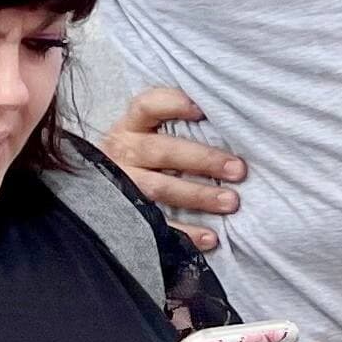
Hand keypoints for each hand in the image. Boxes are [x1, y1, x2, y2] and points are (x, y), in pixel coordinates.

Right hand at [101, 83, 246, 250]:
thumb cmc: (141, 153)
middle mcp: (124, 151)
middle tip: (238, 170)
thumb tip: (223, 115)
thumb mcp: (147, 131)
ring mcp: (123, 184)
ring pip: (161, 188)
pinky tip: (211, 237)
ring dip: (198, 195)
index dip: (172, 104)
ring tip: (230, 202)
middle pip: (163, 151)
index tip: (201, 110)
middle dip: (203, 160)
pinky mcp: (127, 215)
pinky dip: (186, 233)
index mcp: (132, 126)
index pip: (147, 106)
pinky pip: (157, 225)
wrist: (102, 187)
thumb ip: (175, 123)